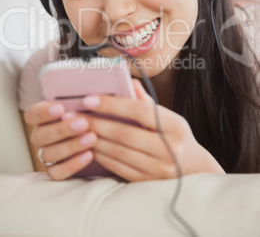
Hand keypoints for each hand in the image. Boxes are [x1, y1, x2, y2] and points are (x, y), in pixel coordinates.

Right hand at [24, 101, 96, 179]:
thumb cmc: (84, 114)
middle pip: (42, 135)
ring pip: (50, 154)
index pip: (33, 114)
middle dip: (63, 130)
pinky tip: (90, 155)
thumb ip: (78, 100)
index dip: (44, 112)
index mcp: (40, 118)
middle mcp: (39, 137)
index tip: (61, 108)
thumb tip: (89, 95)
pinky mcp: (54, 171)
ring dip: (71, 146)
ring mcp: (44, 155)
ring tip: (92, 138)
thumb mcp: (80, 105)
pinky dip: (73, 164)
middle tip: (83, 123)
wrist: (92, 134)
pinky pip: (58, 172)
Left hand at [84, 79, 224, 180]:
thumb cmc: (175, 137)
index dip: (112, 104)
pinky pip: (118, 168)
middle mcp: (169, 149)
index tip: (89, 99)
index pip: (139, 111)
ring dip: (93, 139)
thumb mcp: (169, 117)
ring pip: (117, 152)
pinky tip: (88, 145)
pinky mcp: (147, 183)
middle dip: (95, 122)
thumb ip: (147, 102)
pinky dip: (100, 155)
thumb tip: (129, 81)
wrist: (193, 169)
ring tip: (75, 129)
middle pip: (124, 133)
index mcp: (175, 127)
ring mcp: (158, 169)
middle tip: (72, 115)